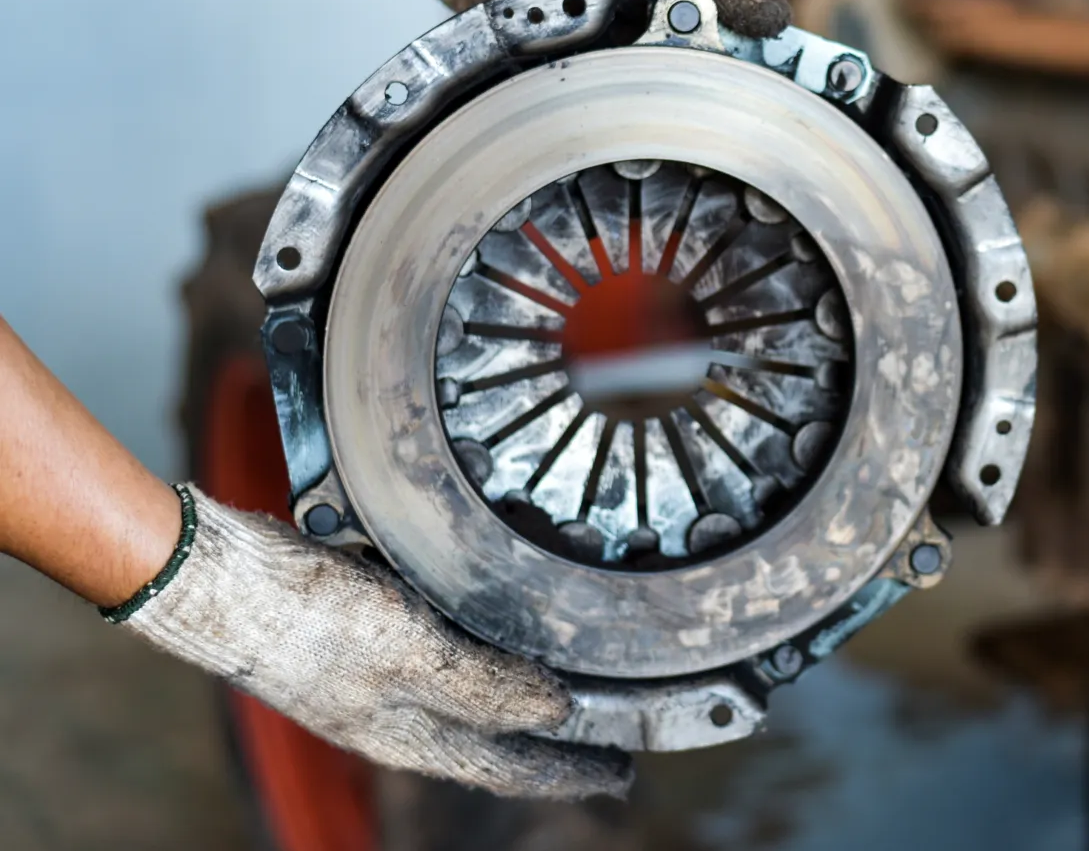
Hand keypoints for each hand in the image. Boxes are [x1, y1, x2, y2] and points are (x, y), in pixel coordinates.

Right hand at [114, 484, 630, 799]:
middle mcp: (391, 710)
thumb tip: (556, 714)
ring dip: (515, 687)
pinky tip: (491, 615)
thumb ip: (483, 686)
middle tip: (608, 732)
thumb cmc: (300, 618)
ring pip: (461, 691)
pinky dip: (475, 642)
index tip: (620, 773)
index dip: (566, 770)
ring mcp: (368, 672)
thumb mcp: (408, 652)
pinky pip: (433, 646)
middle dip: (548, 738)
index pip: (505, 766)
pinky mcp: (354, 628)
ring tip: (567, 676)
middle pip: (488, 734)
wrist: (208, 575)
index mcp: (406, 732)